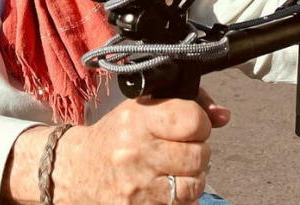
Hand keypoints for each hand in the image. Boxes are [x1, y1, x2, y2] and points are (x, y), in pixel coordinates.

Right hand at [48, 89, 230, 203]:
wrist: (76, 171)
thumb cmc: (115, 136)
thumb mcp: (143, 108)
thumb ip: (187, 104)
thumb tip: (224, 116)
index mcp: (138, 120)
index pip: (192, 120)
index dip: (200, 123)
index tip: (192, 126)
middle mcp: (136, 153)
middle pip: (199, 155)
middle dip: (198, 152)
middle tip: (184, 150)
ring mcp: (137, 187)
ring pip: (194, 185)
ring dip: (192, 178)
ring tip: (176, 170)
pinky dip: (180, 199)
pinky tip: (166, 188)